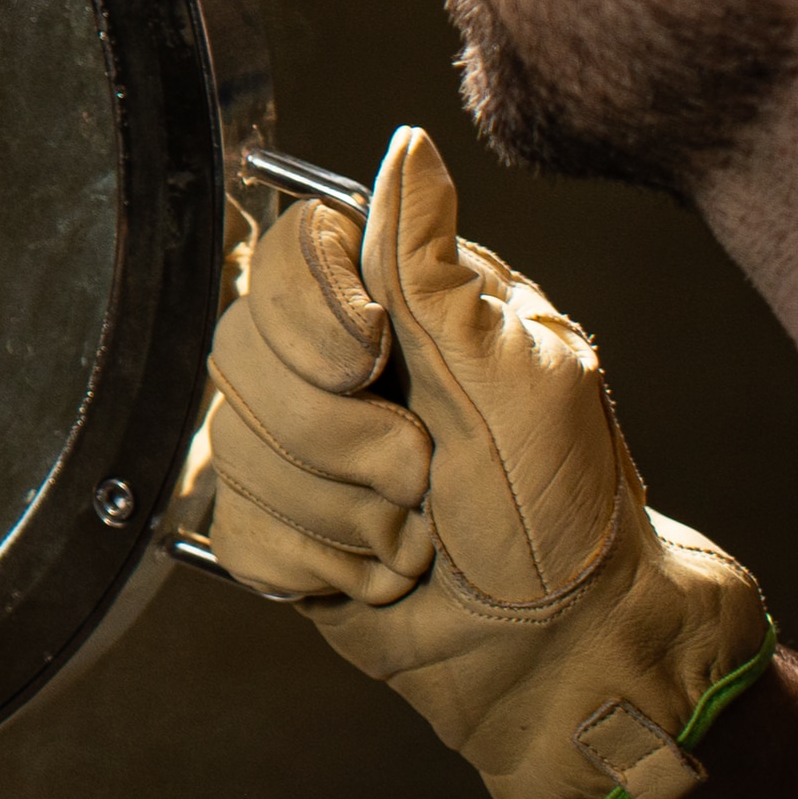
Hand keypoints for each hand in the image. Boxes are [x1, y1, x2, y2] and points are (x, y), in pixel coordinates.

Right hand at [204, 126, 776, 798]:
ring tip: (417, 538)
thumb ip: (440, 265)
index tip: (374, 359)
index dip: (311, 312)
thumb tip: (407, 146)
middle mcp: (339, 365)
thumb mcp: (522, 373)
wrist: (560, 652)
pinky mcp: (281, 526)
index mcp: (399, 306)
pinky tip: (379, 572)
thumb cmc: (568, 513)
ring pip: (230, 447)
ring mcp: (301, 447)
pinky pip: (233, 527)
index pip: (284, 250)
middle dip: (334, 437)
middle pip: (238, 352)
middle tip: (423, 476)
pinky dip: (314, 564)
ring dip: (337, 510)